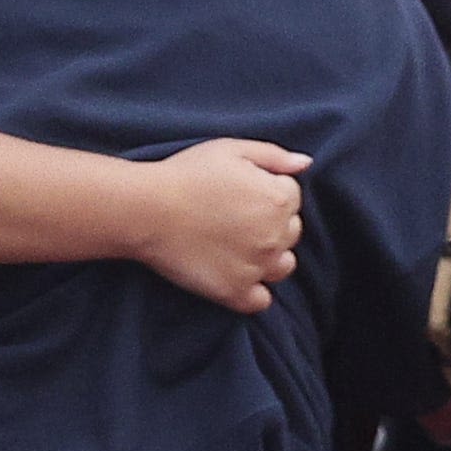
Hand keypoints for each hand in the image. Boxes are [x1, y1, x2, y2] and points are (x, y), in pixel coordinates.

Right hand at [132, 138, 307, 312]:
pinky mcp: (234, 291)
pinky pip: (260, 301)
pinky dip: (253, 292)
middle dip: (270, 225)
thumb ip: (274, 155)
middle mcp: (275, 235)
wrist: (145, 210)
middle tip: (234, 220)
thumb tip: (305, 164)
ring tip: (237, 248)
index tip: (240, 195)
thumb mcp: (231, 149)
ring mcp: (256, 267)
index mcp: (278, 199)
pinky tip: (234, 276)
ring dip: (268, 259)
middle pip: (291, 232)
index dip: (267, 193)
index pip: (292, 198)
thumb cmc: (185, 174)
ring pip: (282, 267)